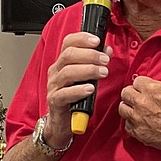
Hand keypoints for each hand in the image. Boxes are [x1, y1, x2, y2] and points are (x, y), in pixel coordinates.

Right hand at [43, 31, 110, 145]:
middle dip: (90, 55)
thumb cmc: (73, 98)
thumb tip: (107, 50)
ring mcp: (54, 86)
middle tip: (105, 60)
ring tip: (103, 72)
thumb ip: (94, 63)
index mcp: (62, 63)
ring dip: (88, 70)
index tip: (97, 40)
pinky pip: (65, 94)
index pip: (68, 43)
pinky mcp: (55, 101)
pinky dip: (79, 90)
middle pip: (69, 55)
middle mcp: (56, 72)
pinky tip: (90, 89)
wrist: (62, 122)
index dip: (82, 38)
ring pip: (68, 72)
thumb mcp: (85, 77)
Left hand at [119, 46, 160, 153]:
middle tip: (143, 98)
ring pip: (123, 108)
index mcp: (151, 88)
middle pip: (126, 93)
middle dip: (133, 94)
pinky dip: (132, 123)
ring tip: (139, 109)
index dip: (143, 85)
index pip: (136, 81)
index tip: (149, 89)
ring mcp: (139, 119)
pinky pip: (127, 125)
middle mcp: (142, 103)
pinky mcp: (139, 133)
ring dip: (129, 107)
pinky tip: (142, 121)